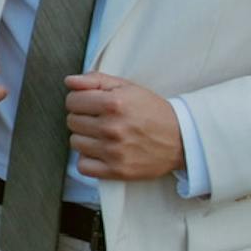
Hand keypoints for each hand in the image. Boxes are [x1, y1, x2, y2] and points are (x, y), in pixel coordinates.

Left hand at [65, 73, 184, 180]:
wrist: (181, 139)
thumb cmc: (151, 111)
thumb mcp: (127, 87)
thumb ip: (95, 80)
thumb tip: (69, 81)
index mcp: (114, 103)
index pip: (72, 101)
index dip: (79, 101)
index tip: (91, 105)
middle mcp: (112, 127)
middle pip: (72, 122)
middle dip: (83, 118)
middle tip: (101, 120)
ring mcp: (114, 151)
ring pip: (75, 143)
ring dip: (86, 138)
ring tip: (104, 135)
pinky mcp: (117, 171)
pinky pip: (83, 166)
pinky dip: (89, 160)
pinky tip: (102, 152)